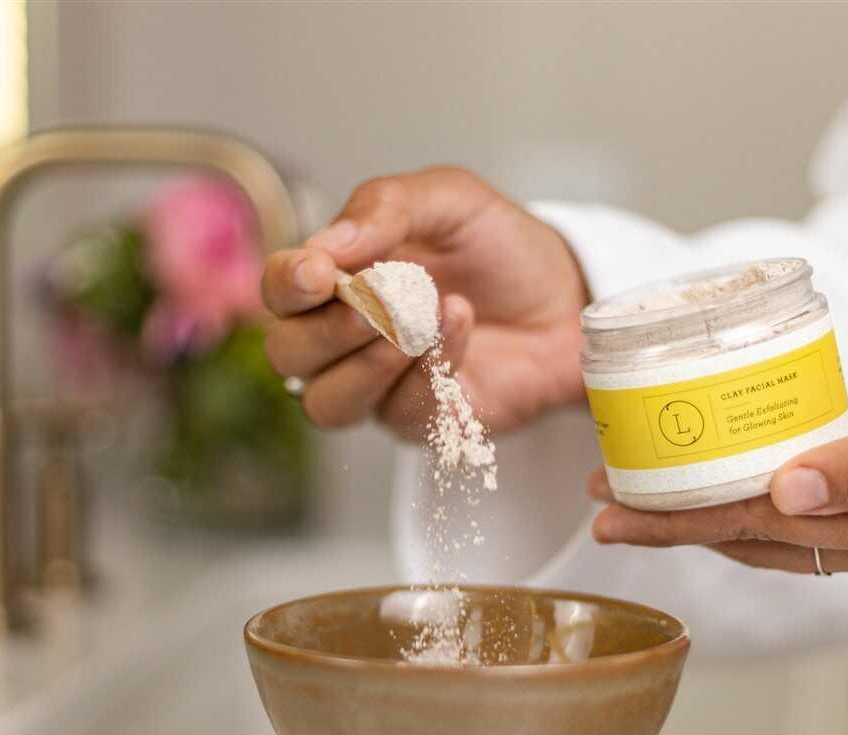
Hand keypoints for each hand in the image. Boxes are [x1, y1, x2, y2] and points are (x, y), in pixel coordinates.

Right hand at [261, 167, 587, 438]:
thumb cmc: (504, 251)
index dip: (287, 286)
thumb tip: (327, 242)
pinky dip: (430, 367)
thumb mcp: (451, 201)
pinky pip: (400, 413)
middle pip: (290, 356)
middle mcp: (346, 339)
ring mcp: (380, 386)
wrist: (568, 300)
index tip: (320, 273)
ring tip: (422, 321)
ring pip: (328, 404)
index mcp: (340, 279)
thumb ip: (386, 208)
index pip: (279, 292)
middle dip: (330, 331)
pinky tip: (462, 325)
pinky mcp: (422, 421)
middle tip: (382, 302)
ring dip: (370, 364)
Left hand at [588, 412, 847, 583]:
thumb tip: (786, 488)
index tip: (607, 510)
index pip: (750, 532)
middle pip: (745, 536)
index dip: (673, 522)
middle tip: (604, 496)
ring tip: (651, 488)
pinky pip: (808, 516)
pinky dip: (757, 499)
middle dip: (669, 519)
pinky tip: (742, 482)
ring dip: (705, 508)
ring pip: (771, 530)